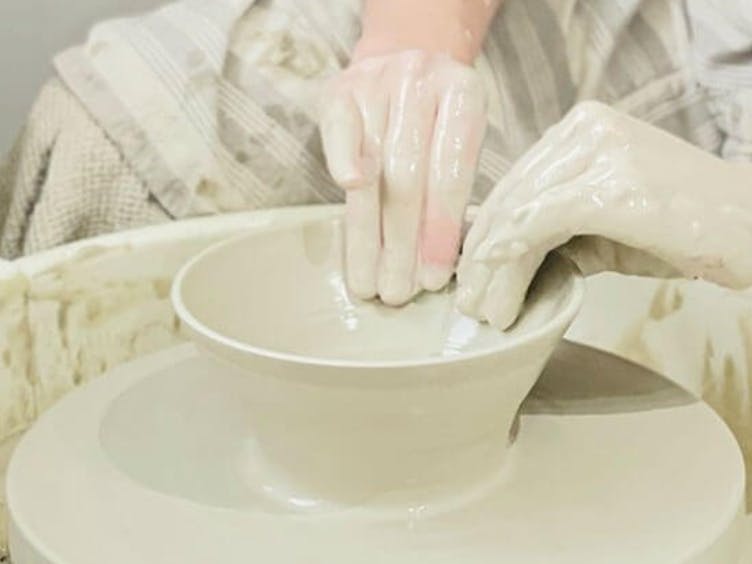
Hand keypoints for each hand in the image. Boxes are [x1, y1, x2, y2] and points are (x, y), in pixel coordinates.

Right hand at [320, 50, 486, 304]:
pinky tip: (349, 189)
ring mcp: (376, 83)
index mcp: (463, 95)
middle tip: (396, 293)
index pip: (451, 173)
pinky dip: (342, 160)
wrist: (405, 57)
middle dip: (401, 244)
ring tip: (369, 282)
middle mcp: (420, 82)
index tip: (431, 278)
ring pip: (372, 168)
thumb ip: (453, 185)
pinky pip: (338, 132)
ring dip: (369, 233)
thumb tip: (436, 262)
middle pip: (408, 177)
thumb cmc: (437, 116)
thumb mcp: (460, 138)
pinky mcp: (339, 92)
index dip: (440, 230)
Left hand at [458, 101, 751, 329]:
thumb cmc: (680, 226)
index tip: (467, 271)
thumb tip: (499, 252)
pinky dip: (514, 249)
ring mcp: (600, 151)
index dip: (484, 230)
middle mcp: (585, 130)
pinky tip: (496, 276)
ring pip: (521, 209)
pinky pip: (543, 218)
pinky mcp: (612, 183)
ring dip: (493, 265)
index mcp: (580, 130)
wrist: (749, 225)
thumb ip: (554, 227)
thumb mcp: (603, 222)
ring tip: (483, 307)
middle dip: (481, 253)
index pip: (515, 183)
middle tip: (466, 298)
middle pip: (511, 195)